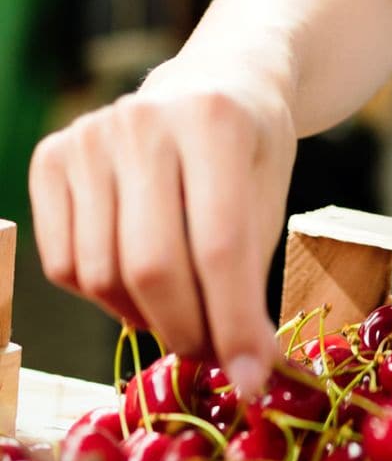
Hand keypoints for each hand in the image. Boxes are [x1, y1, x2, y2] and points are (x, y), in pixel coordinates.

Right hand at [29, 55, 296, 396]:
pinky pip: (61, 262)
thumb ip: (250, 274)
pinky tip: (140, 281)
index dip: (234, 325)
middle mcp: (143, 119)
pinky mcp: (51, 154)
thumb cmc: (252, 146)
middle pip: (152, 266)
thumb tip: (245, 369)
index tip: (253, 381)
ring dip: (145, 318)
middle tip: (212, 355)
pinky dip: (103, 295)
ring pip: (100, 273)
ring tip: (183, 312)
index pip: (220, 247)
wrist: (217, 79)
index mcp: (214, 122)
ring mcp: (89, 135)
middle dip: (187, 331)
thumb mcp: (272, 193)